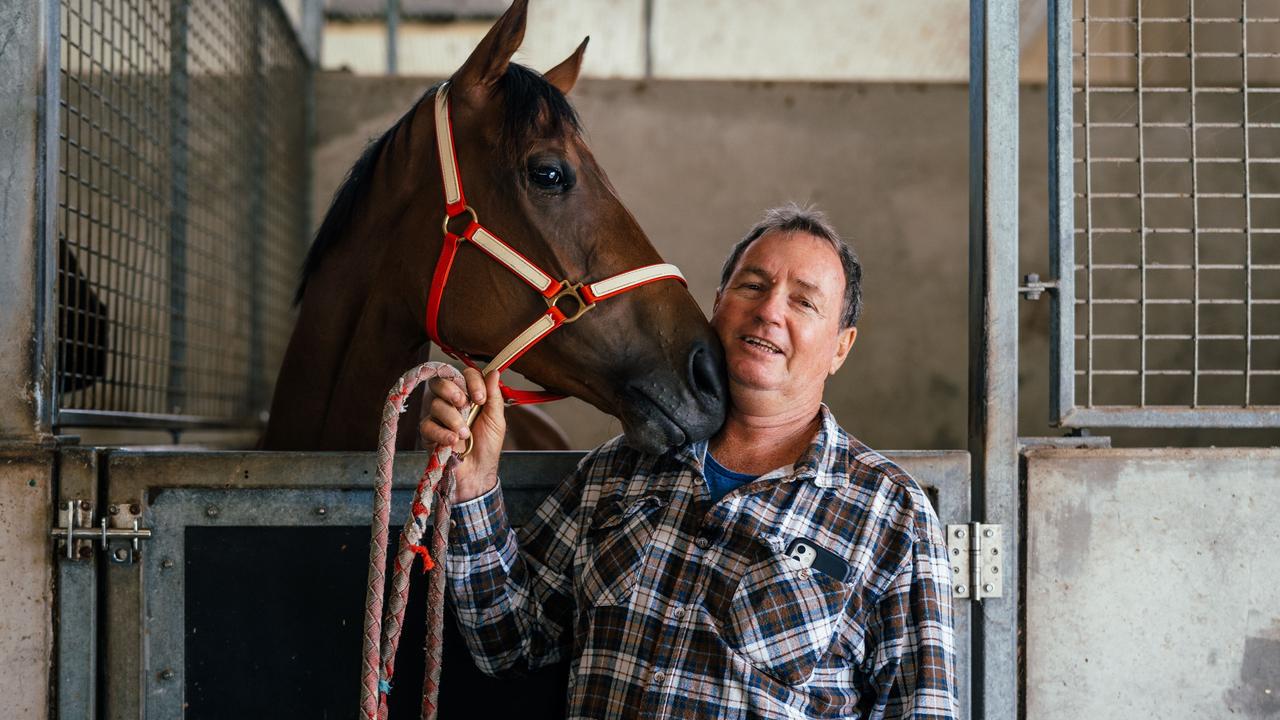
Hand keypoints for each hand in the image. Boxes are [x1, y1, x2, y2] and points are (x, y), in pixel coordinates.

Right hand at [419, 367, 505, 501]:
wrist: (478, 471)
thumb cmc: (488, 445)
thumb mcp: (496, 419)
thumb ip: (494, 395)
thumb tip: (494, 371)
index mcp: (469, 396)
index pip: (465, 375)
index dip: (472, 382)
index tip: (481, 398)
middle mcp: (451, 402)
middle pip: (441, 382)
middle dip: (453, 392)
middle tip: (464, 405)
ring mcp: (438, 417)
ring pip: (436, 404)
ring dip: (453, 419)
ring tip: (465, 435)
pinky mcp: (428, 432)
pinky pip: (427, 425)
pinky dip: (442, 433)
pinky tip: (453, 442)